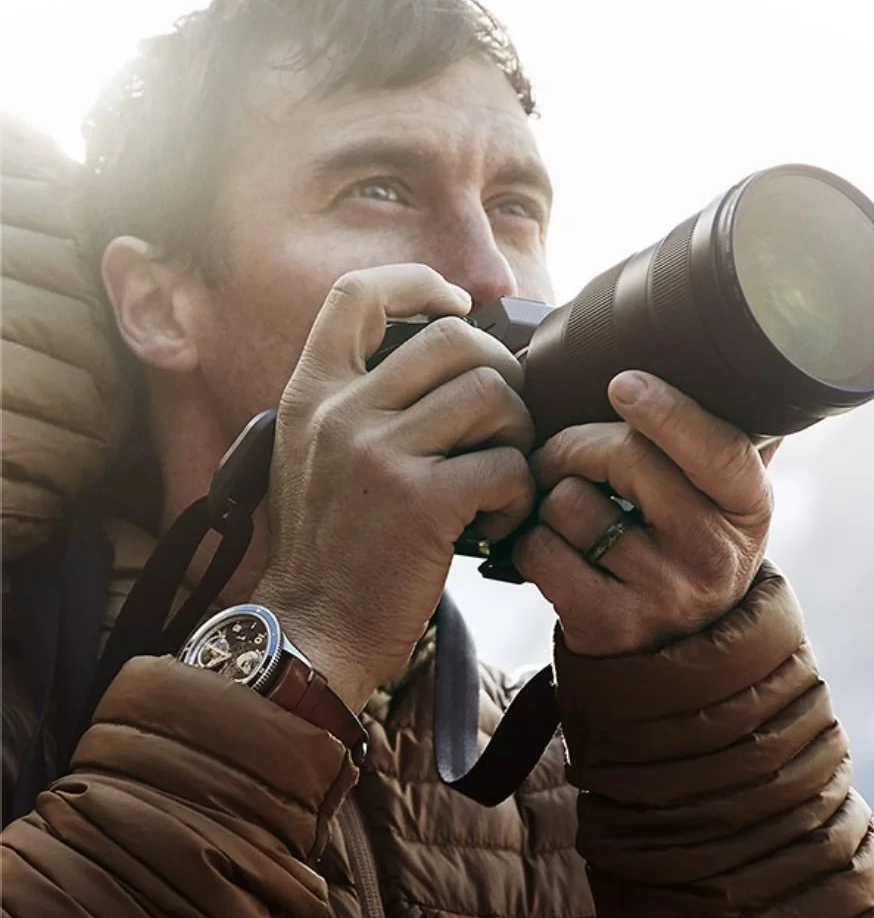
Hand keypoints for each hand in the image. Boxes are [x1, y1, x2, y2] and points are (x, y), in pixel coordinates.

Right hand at [255, 264, 534, 710]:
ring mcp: (378, 455)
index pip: (358, 294)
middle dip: (499, 370)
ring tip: (503, 473)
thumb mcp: (312, 456)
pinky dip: (520, 493)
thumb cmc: (328, 549)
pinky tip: (501, 519)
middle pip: (453, 338)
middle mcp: (340, 413)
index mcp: (310, 393)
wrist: (309, 633)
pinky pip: (507, 464)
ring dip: (518, 432)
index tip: (455, 306)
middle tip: (503, 417)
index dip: (419, 284)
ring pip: (492, 393)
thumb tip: (443, 354)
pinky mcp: (421, 503)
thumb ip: (358, 402)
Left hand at [512, 370, 776, 655]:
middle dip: (574, 444)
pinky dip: (530, 539)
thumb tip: (732, 350)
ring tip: (563, 507)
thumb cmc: (688, 544)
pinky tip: (549, 544)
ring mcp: (661, 593)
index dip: (667, 411)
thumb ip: (722, 435)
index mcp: (748, 509)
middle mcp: (712, 554)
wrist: (677, 649)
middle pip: (624, 458)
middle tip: (559, 452)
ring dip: (550, 495)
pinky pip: (540, 549)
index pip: (717, 449)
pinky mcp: (607, 623)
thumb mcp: (726, 497)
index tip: (622, 384)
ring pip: (571, 502)